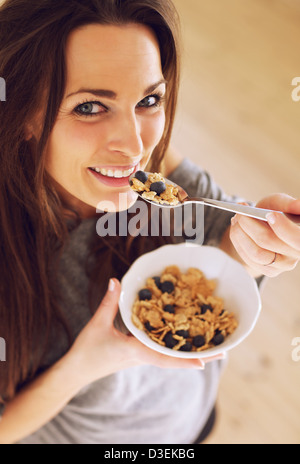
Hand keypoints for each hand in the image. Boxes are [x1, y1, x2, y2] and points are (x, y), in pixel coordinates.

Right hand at [65, 279, 224, 388]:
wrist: (77, 371)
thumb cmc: (87, 351)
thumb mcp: (97, 324)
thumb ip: (110, 302)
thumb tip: (117, 281)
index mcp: (133, 351)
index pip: (162, 356)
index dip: (183, 359)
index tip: (203, 362)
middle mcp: (141, 356)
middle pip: (174, 359)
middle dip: (198, 357)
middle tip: (222, 353)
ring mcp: (141, 358)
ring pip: (171, 357)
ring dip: (190, 353)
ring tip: (212, 347)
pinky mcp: (138, 356)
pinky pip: (161, 353)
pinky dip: (176, 349)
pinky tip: (185, 342)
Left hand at [230, 194, 299, 276]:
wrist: (264, 227)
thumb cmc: (275, 212)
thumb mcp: (280, 203)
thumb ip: (288, 204)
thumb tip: (299, 205)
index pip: (296, 239)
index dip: (283, 228)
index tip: (269, 214)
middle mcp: (296, 255)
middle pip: (269, 242)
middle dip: (249, 225)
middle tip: (240, 213)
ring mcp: (283, 265)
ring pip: (256, 253)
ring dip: (240, 233)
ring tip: (236, 219)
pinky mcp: (270, 271)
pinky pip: (248, 258)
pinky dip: (238, 241)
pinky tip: (236, 229)